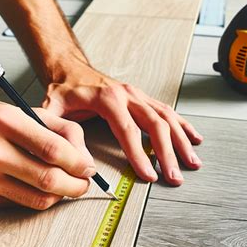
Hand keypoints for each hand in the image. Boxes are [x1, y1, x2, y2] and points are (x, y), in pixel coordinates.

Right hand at [0, 101, 94, 208]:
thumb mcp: (29, 112)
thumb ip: (63, 131)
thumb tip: (85, 161)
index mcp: (3, 121)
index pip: (51, 149)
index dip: (78, 162)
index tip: (88, 168)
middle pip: (46, 179)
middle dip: (75, 185)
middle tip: (83, 182)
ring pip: (37, 199)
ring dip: (60, 195)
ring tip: (66, 185)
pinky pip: (21, 205)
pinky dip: (37, 198)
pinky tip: (38, 186)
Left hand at [43, 65, 202, 185]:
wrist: (71, 69)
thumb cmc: (64, 89)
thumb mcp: (52, 109)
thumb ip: (57, 131)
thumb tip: (72, 157)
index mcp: (107, 98)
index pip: (128, 130)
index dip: (139, 154)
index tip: (148, 174)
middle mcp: (127, 94)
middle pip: (155, 124)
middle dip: (167, 153)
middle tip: (174, 177)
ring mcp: (137, 94)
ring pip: (166, 117)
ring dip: (181, 141)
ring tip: (192, 162)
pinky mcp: (142, 98)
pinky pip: (167, 111)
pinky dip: (182, 125)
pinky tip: (193, 138)